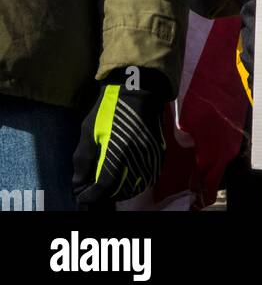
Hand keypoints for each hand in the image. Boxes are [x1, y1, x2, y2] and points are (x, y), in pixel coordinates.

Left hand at [72, 69, 169, 206]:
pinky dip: (135, 183)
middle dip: (102, 195)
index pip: (103, 189)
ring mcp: (151, 157)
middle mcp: (137, 158)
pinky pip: (148, 177)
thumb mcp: (89, 132)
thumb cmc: (109, 109)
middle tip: (92, 189)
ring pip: (135, 187)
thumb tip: (78, 187)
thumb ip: (83, 162)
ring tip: (107, 185)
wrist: (137, 89)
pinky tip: (125, 178)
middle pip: (119, 192)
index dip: (89, 196)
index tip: (81, 195)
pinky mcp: (159, 153)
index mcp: (118, 152)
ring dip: (119, 191)